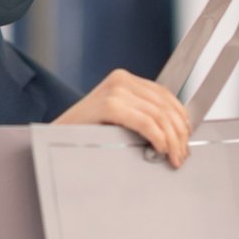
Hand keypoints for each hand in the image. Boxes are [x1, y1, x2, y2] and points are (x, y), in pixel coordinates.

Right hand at [55, 70, 193, 167]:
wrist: (53, 141)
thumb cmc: (85, 135)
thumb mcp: (118, 121)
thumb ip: (140, 118)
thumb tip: (175, 133)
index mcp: (124, 80)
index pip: (165, 96)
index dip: (181, 118)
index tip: (186, 138)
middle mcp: (121, 80)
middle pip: (165, 106)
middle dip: (179, 133)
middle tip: (182, 154)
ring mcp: (115, 91)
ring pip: (160, 115)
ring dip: (172, 140)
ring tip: (173, 157)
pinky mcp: (110, 105)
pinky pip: (146, 123)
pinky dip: (159, 138)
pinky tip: (161, 149)